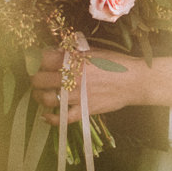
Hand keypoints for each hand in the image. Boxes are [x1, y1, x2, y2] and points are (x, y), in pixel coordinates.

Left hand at [30, 48, 144, 124]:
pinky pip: (61, 118)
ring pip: (45, 98)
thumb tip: (55, 52)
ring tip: (42, 94)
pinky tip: (46, 115)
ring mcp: (76, 95)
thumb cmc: (117, 64)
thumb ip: (73, 52)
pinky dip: (51, 119)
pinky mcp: (83, 110)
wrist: (135, 81)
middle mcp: (71, 78)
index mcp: (73, 60)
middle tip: (40, 79)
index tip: (39, 62)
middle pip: (38, 79)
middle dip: (36, 78)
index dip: (38, 60)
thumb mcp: (94, 52)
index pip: (42, 59)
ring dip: (39, 96)